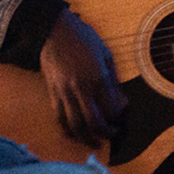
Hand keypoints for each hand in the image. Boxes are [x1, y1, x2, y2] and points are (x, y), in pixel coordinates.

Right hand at [38, 10, 124, 148]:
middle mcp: (81, 88)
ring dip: (85, 139)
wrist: (53, 30)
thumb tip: (121, 103)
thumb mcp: (106, 54)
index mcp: (97, 77)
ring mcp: (64, 92)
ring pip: (74, 125)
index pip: (111, 108)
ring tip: (94, 143)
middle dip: (104, 134)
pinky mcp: (52, 94)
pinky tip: (74, 135)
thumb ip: (113, 80)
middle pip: (93, 123)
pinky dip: (67, 131)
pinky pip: (58, 119)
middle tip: (111, 135)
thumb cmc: (83, 38)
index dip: (118, 117)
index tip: (121, 116)